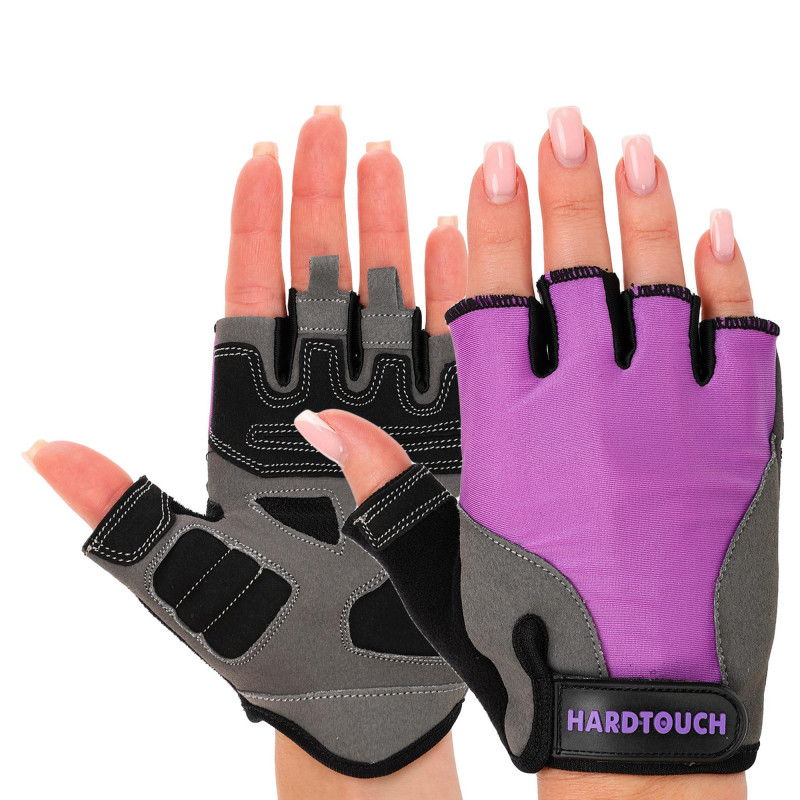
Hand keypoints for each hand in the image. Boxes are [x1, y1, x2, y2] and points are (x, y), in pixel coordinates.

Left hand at [27, 107, 466, 798]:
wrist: (358, 706)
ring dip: (388, 231)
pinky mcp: (443, 446)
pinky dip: (451, 299)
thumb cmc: (271, 651)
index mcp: (251, 427)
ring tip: (390, 157)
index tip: (261, 154)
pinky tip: (450, 240)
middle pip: (320, 284)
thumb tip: (40, 447)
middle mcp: (320, 410)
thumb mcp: (186, 581)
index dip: (253, 228)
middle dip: (325, 201)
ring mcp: (385, 418)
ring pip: (386, 305)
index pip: (250, 304)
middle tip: (332, 122)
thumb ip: (122, 511)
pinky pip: (448, 359)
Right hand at [296, 109, 778, 799]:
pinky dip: (729, 277)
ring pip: (659, 287)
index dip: (491, 224)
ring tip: (630, 148)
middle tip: (560, 123)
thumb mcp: (437, 567)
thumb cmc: (531, 641)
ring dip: (644, 211)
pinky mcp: (740, 446)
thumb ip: (381, 481)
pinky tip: (715, 224)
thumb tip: (315, 419)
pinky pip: (739, 340)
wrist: (639, 714)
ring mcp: (673, 422)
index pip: (494, 297)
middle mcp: (591, 412)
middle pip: (574, 272)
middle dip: (564, 190)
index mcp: (513, 434)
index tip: (491, 161)